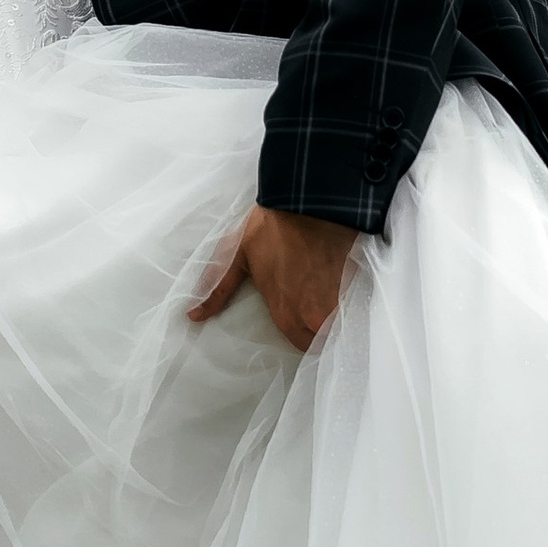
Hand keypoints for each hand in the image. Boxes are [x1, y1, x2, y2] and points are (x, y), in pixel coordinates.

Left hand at [189, 205, 356, 350]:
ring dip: (338, 325)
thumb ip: (218, 292)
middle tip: (319, 322)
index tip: (303, 329)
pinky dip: (352, 307)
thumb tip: (193, 316)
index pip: (300, 347)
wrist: (308, 200)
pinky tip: (348, 296)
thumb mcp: (237, 257)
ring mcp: (335, 301)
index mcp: (284, 312)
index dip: (303, 340)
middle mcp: (312, 314)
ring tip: (334, 309)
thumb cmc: (270, 228)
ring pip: (340, 328)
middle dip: (322, 337)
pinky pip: (354, 308)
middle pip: (323, 343)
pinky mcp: (354, 285)